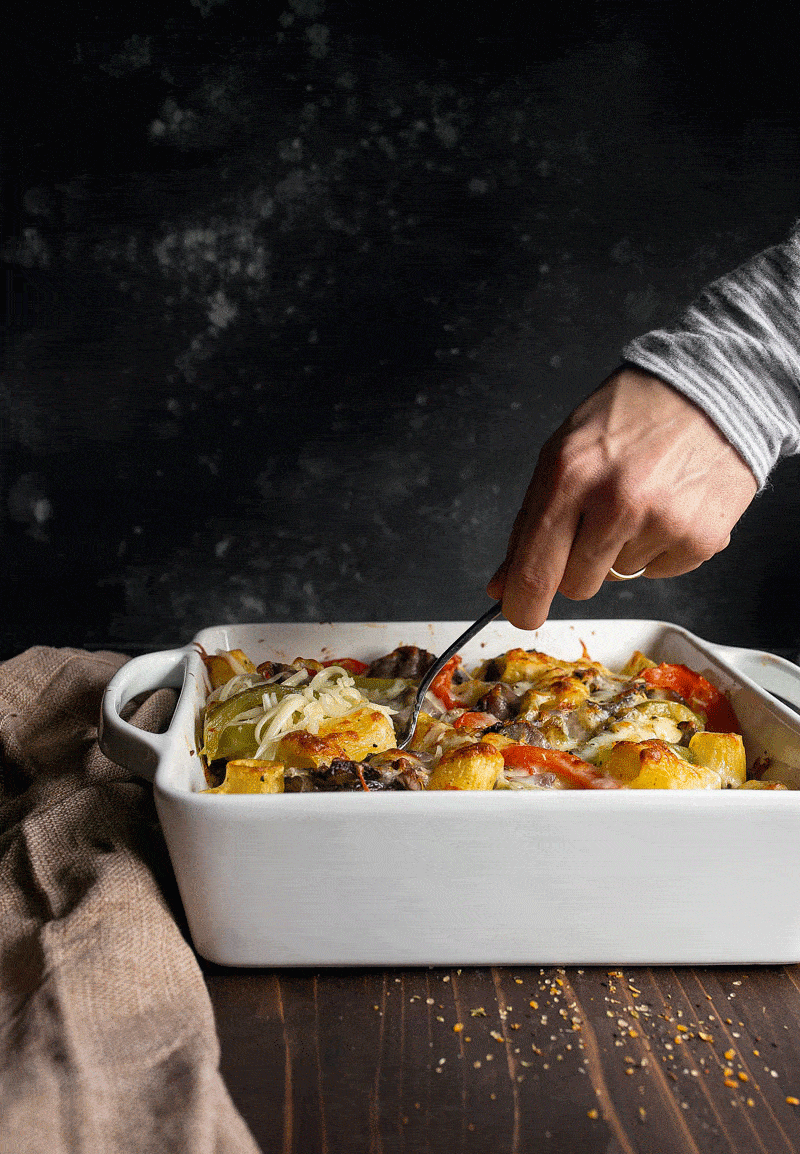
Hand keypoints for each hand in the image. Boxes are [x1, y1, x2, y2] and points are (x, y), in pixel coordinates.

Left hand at [487, 365, 758, 629]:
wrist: (707, 391)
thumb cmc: (627, 419)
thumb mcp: (562, 454)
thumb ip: (528, 524)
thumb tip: (502, 584)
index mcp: (570, 477)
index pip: (535, 572)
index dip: (522, 605)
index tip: (521, 613)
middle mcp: (616, 502)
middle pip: (576, 587)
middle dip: (577, 565)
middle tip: (595, 522)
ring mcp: (662, 522)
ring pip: (618, 578)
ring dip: (621, 550)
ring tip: (640, 500)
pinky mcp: (701, 538)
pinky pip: (659, 572)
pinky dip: (658, 549)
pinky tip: (668, 506)